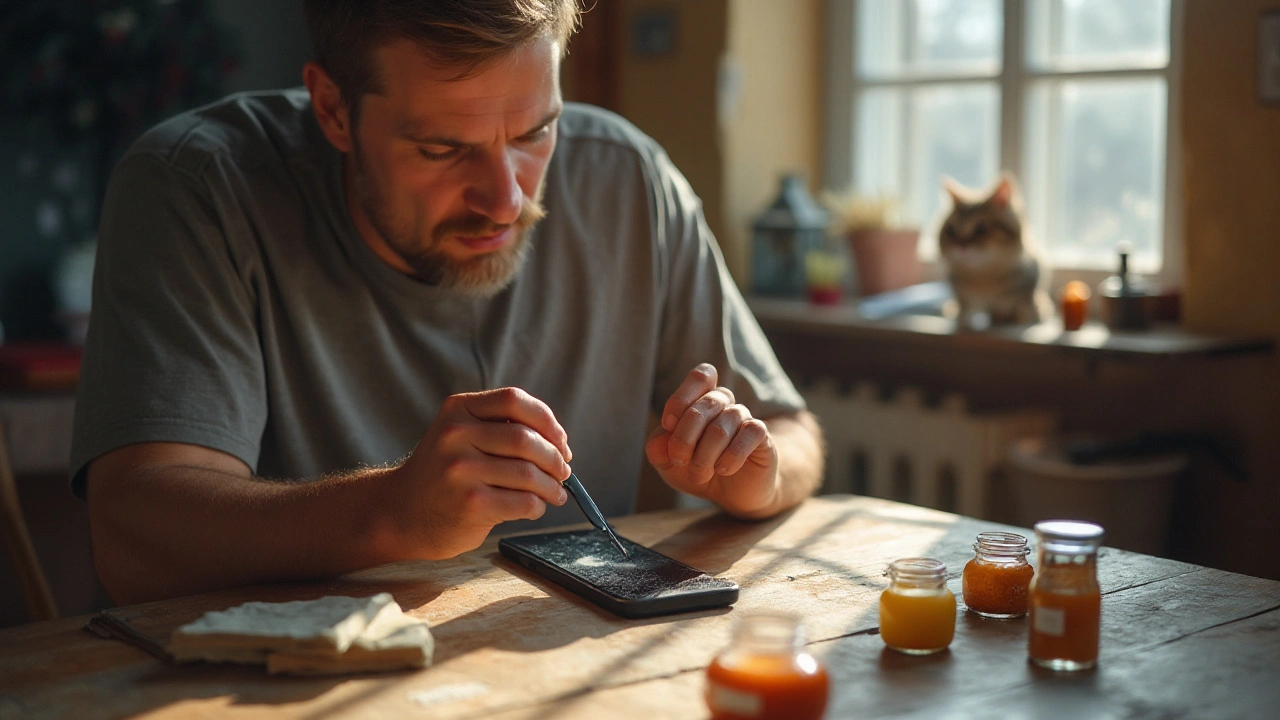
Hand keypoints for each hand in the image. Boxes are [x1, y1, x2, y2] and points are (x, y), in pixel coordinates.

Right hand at [390, 388, 572, 558]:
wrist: (402, 513)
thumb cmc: (444, 474)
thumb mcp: (460, 435)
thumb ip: (499, 428)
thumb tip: (558, 443)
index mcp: (458, 409)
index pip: (514, 400)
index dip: (547, 420)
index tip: (560, 441)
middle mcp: (456, 435)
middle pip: (527, 439)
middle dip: (555, 458)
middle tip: (563, 471)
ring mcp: (461, 470)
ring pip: (529, 473)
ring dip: (552, 486)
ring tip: (555, 493)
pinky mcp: (471, 504)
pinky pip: (524, 502)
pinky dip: (538, 506)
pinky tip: (535, 507)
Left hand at [645, 363, 779, 516]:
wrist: (732, 494)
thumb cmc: (698, 470)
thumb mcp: (669, 464)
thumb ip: (658, 449)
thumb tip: (661, 436)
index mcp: (701, 400)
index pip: (700, 377)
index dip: (681, 398)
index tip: (668, 425)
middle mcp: (724, 403)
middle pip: (704, 406)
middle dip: (685, 438)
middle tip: (679, 461)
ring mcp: (744, 417)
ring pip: (721, 427)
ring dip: (705, 456)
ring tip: (700, 475)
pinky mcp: (761, 435)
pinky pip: (747, 435)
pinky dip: (731, 456)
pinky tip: (722, 469)